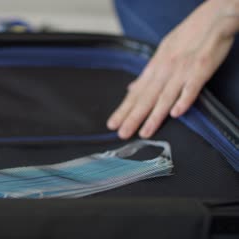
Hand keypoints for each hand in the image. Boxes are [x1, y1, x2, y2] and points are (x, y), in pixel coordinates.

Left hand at [107, 0, 238, 138]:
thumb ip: (148, 74)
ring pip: (165, 97)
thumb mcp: (162, 51)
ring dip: (154, 116)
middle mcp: (165, 70)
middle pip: (146, 98)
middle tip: (122, 133)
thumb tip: (132, 88)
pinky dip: (183, 100)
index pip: (136, 93)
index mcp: (155, 67)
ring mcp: (182, 71)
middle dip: (133, 117)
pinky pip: (191, 88)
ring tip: (144, 132)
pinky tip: (176, 114)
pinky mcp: (201, 70)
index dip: (124, 109)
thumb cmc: (188, 35)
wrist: (213, 19)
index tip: (113, 124)